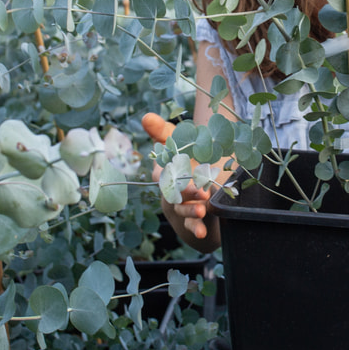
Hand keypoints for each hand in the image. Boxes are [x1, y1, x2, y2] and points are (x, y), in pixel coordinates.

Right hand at [141, 113, 218, 245]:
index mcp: (165, 170)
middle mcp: (170, 189)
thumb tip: (145, 117)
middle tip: (200, 190)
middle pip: (173, 191)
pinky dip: (195, 229)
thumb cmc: (187, 161)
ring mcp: (180, 205)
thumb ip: (162, 131)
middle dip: (185, 191)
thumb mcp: (178, 143)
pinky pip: (190, 225)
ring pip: (181, 209)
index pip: (160, 171)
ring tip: (202, 209)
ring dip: (190, 210)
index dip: (165, 171)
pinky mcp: (191, 219)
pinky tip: (201, 232)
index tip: (171, 170)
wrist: (200, 186)